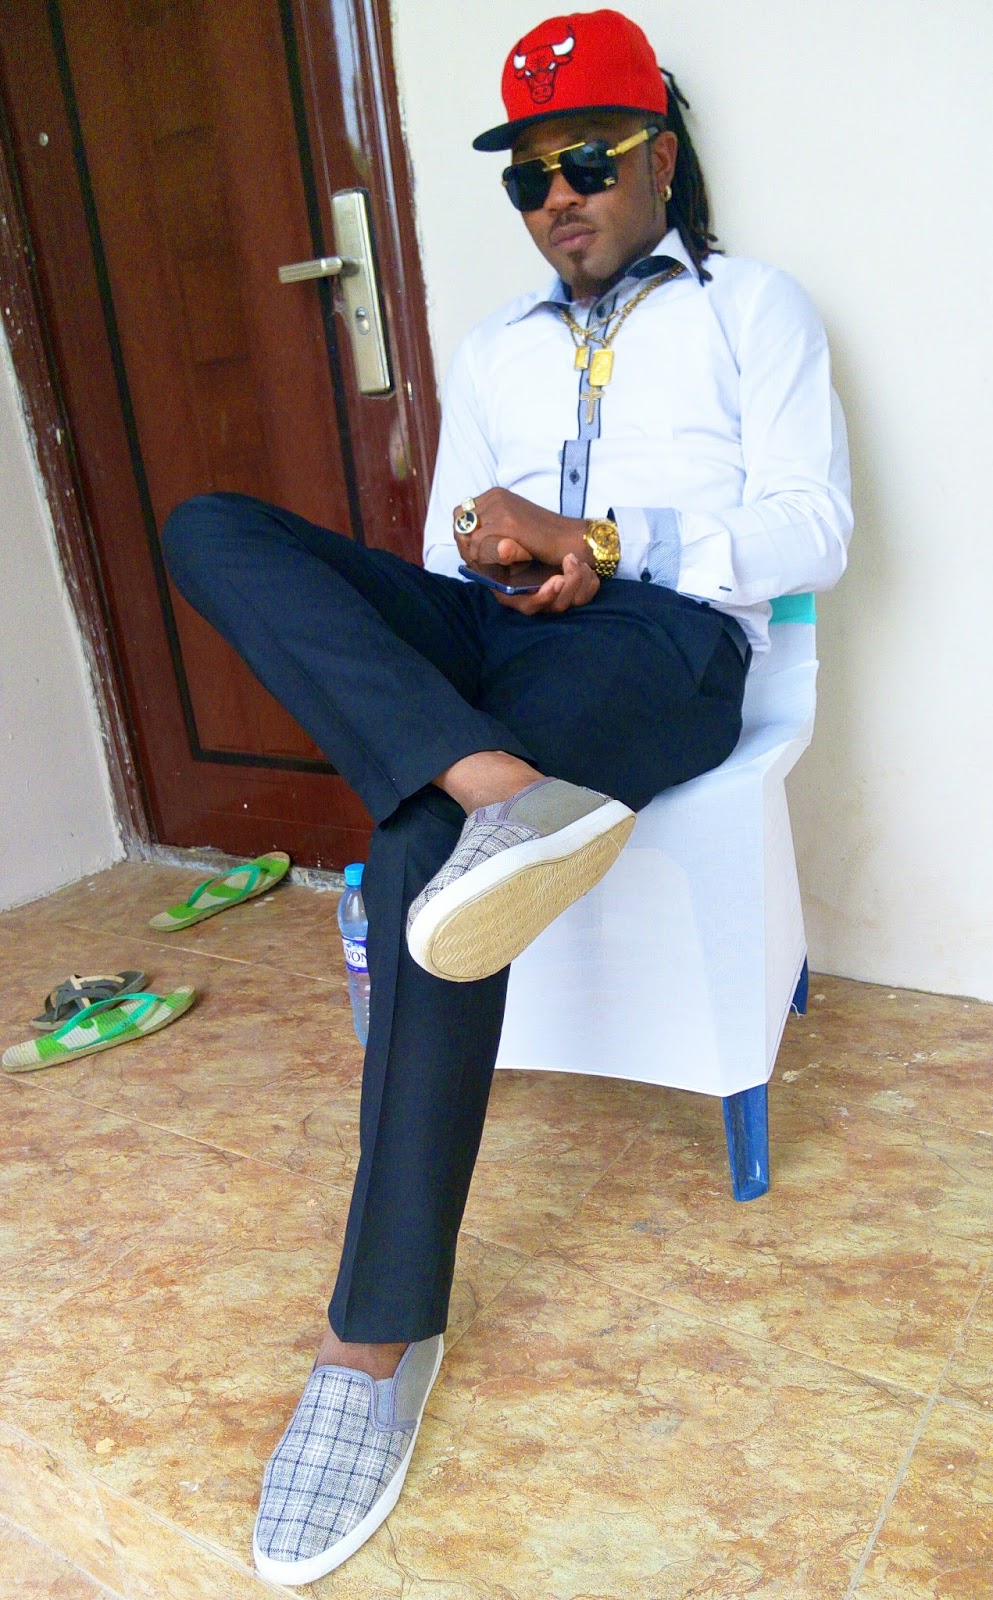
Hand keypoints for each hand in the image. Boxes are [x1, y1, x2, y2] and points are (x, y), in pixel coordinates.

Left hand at [453, 487, 588, 570]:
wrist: (569, 539)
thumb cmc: (543, 538)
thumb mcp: (512, 525)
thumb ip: (490, 526)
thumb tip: (464, 540)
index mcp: (495, 494)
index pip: (460, 514)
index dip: (463, 535)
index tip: (473, 553)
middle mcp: (495, 497)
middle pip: (459, 524)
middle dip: (464, 545)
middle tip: (478, 563)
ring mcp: (500, 508)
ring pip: (467, 536)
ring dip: (473, 555)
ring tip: (489, 566)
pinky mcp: (506, 523)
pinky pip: (478, 544)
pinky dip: (483, 558)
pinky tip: (497, 565)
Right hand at [492, 551, 599, 614]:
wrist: (523, 536)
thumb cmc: (505, 543)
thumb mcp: (498, 544)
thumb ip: (499, 549)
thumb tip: (503, 548)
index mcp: (513, 594)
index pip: (529, 605)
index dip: (544, 597)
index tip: (557, 580)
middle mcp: (534, 600)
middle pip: (555, 606)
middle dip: (568, 585)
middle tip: (570, 559)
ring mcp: (552, 597)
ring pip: (572, 602)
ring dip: (580, 582)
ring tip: (576, 559)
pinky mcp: (566, 591)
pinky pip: (585, 596)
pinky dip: (590, 582)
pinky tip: (585, 566)